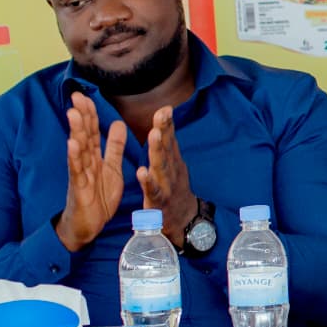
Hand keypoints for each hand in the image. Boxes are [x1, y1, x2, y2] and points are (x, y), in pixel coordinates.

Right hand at [57, 93, 129, 252]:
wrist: (87, 226)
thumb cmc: (97, 197)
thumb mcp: (111, 168)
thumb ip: (113, 147)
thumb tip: (117, 123)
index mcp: (94, 157)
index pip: (91, 131)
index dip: (90, 113)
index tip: (86, 94)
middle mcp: (84, 163)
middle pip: (82, 135)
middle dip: (81, 116)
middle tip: (77, 95)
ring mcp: (80, 174)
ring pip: (78, 149)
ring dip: (75, 131)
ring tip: (74, 113)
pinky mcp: (79, 188)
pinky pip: (77, 170)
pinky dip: (74, 157)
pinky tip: (72, 144)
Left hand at [137, 107, 199, 237]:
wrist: (184, 219)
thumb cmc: (175, 188)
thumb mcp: (174, 164)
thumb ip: (168, 144)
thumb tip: (164, 119)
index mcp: (173, 161)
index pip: (170, 139)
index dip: (168, 124)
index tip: (165, 108)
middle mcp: (172, 171)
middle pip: (168, 149)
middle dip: (164, 131)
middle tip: (162, 115)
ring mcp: (167, 186)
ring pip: (161, 166)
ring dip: (158, 150)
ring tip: (154, 135)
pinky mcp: (159, 201)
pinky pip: (153, 191)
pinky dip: (148, 181)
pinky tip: (142, 172)